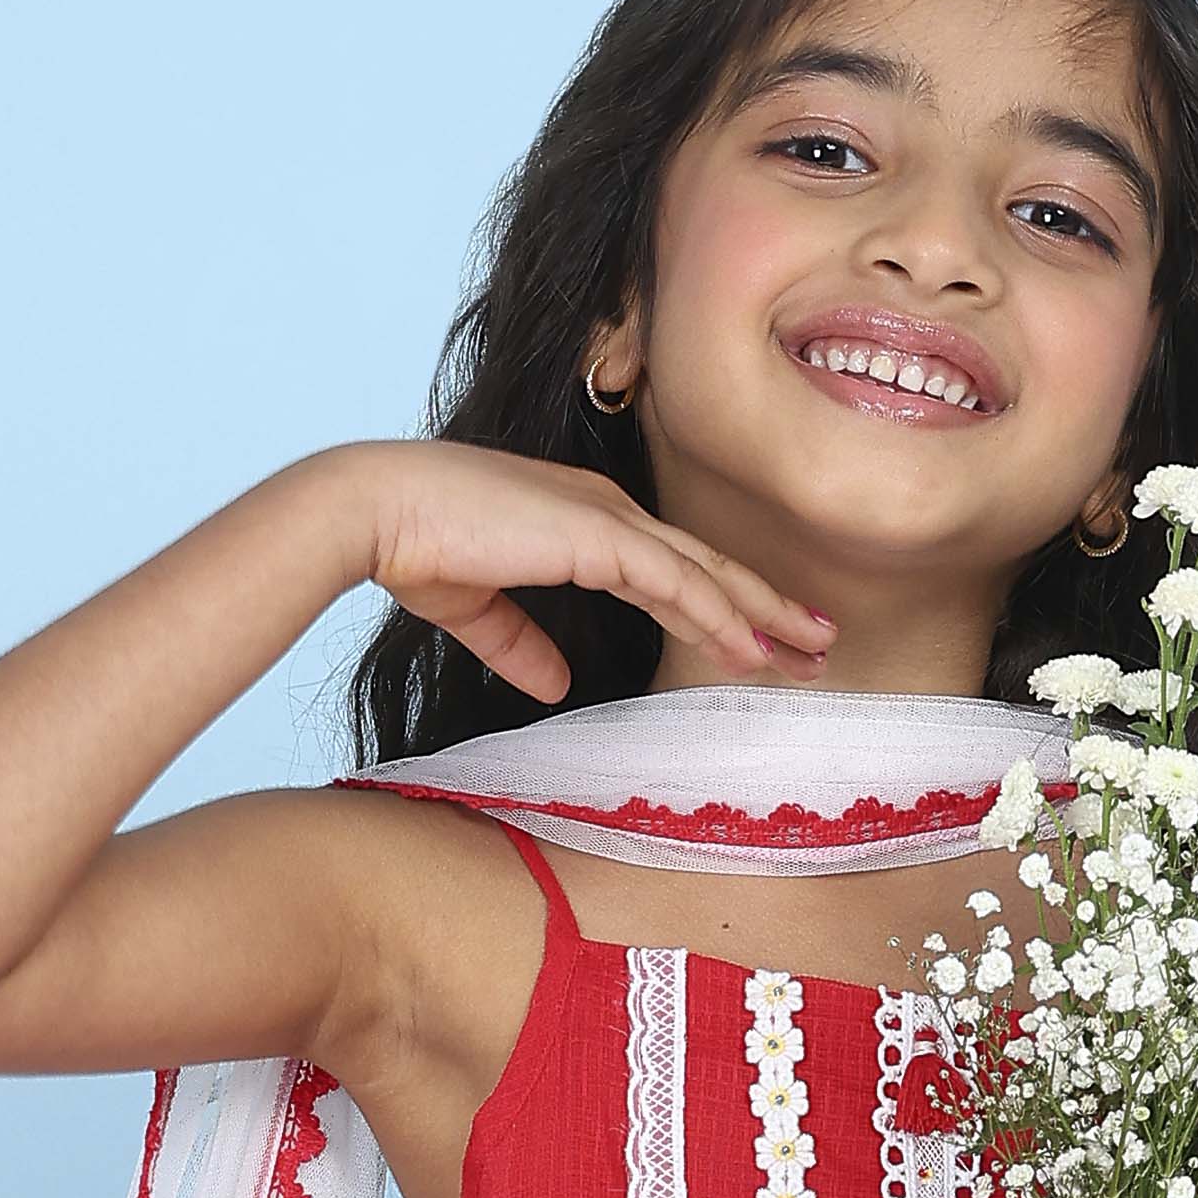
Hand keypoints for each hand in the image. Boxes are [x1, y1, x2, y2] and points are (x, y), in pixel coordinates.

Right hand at [341, 440, 834, 696]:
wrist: (375, 511)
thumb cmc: (415, 547)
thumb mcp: (479, 610)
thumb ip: (521, 645)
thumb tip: (556, 686)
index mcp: (584, 523)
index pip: (674, 569)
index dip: (724, 605)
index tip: (768, 641)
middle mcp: (607, 513)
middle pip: (707, 567)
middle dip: (768, 606)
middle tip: (822, 641)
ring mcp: (605, 518)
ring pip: (706, 573)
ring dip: (764, 613)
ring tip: (815, 648)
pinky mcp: (595, 533)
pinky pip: (674, 582)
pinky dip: (718, 614)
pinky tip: (754, 647)